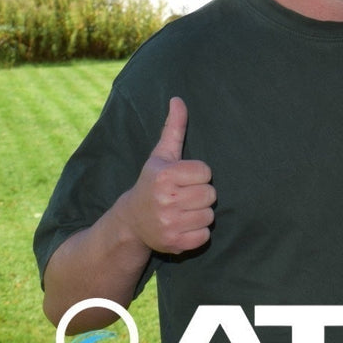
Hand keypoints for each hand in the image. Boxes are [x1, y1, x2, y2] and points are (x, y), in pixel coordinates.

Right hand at [117, 97, 215, 253]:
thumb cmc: (153, 183)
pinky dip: (197, 233)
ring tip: (182, 211)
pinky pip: (204, 236)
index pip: (206, 172)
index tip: (183, 179)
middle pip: (210, 194)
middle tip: (183, 196)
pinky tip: (182, 226)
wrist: (132, 221)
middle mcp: (165, 200)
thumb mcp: (161, 155)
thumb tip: (178, 99)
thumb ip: (174, 128)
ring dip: (199, 213)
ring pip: (209, 215)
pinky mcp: (174, 243)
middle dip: (200, 194)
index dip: (198, 175)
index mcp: (164, 176)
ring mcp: (168, 223)